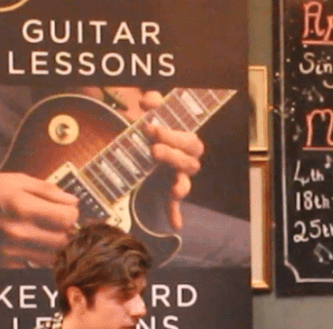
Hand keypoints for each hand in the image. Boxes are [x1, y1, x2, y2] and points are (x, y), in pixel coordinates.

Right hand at [0, 154, 78, 266]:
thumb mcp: (18, 181)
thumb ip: (49, 191)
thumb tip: (73, 202)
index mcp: (22, 208)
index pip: (67, 219)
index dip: (73, 214)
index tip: (69, 211)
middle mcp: (17, 232)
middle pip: (63, 241)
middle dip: (68, 232)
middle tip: (62, 224)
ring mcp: (9, 250)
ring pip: (51, 258)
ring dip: (56, 248)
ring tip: (49, 234)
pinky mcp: (3, 262)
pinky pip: (34, 266)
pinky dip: (39, 256)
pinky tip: (33, 244)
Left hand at [80, 87, 203, 229]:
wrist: (143, 142)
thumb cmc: (152, 125)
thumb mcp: (152, 110)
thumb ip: (154, 100)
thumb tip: (148, 100)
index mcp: (185, 142)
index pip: (189, 141)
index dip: (173, 135)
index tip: (151, 126)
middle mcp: (185, 161)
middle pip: (189, 163)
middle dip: (173, 155)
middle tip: (153, 148)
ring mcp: (176, 177)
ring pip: (185, 183)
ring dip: (180, 185)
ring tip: (172, 187)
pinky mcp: (166, 191)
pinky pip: (173, 206)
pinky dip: (174, 214)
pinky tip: (175, 224)